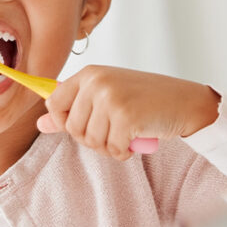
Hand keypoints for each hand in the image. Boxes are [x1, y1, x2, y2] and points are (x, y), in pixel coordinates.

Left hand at [36, 65, 219, 160]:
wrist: (186, 101)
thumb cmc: (146, 99)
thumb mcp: (106, 97)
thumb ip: (73, 109)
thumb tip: (40, 124)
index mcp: (89, 74)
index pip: (53, 102)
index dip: (63, 121)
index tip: (83, 124)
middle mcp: (96, 82)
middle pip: (72, 128)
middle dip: (92, 138)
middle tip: (114, 130)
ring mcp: (110, 98)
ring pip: (91, 141)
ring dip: (110, 146)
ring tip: (127, 133)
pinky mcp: (126, 117)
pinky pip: (113, 149)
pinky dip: (124, 152)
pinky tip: (136, 140)